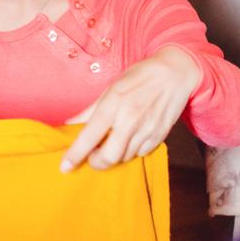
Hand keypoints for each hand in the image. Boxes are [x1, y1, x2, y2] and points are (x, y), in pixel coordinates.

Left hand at [60, 46, 201, 171]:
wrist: (174, 74)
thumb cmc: (138, 78)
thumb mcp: (110, 89)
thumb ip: (89, 111)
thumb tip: (69, 126)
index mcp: (113, 105)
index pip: (89, 136)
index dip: (75, 154)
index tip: (65, 166)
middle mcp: (130, 120)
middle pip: (109, 157)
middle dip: (96, 162)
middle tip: (92, 156)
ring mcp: (147, 130)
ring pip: (124, 158)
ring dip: (113, 156)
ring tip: (112, 142)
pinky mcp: (160, 136)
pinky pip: (140, 154)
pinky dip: (130, 151)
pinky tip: (129, 139)